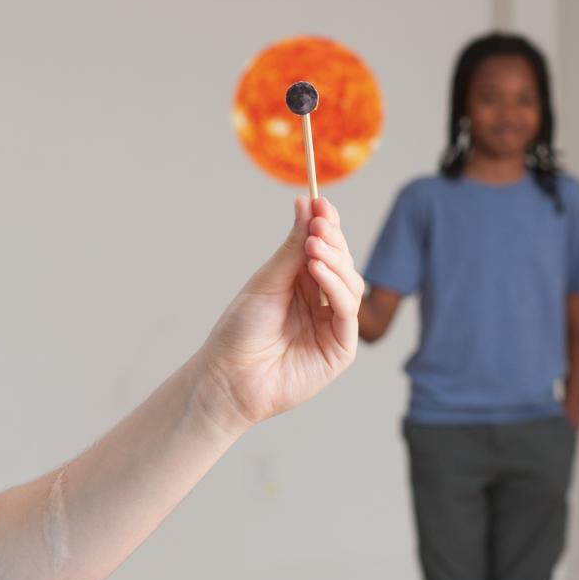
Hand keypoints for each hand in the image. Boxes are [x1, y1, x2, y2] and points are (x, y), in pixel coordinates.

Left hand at [197, 196, 362, 433]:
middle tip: (318, 223)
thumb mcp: (267, 281)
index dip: (326, 225)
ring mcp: (333, 326)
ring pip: (351, 284)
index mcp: (303, 284)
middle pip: (342, 263)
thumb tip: (308, 203)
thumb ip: (293, 247)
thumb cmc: (240, 331)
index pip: (325, 249)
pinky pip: (348, 311)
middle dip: (333, 240)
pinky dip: (336, 287)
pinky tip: (318, 269)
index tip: (321, 202)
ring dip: (335, 261)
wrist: (227, 377)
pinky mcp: (340, 349)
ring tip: (314, 245)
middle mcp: (321, 302)